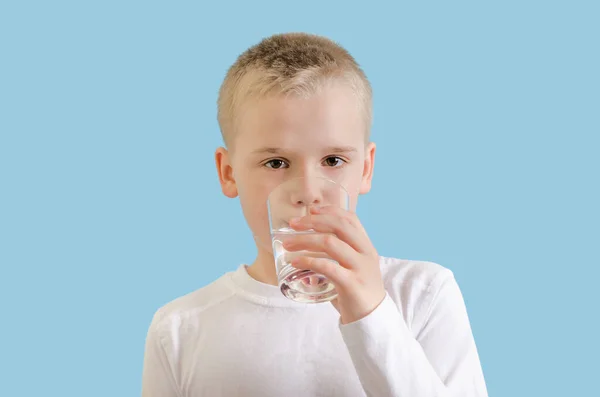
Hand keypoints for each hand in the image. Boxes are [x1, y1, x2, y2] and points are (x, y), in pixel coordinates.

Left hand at [284, 206, 385, 324]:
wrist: (372, 320)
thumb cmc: (357, 292)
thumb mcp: (352, 268)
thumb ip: (334, 257)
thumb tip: (303, 250)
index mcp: (367, 246)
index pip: (350, 219)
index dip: (330, 210)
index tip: (311, 210)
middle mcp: (366, 253)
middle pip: (338, 226)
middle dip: (312, 221)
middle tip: (292, 224)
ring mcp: (360, 268)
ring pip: (330, 243)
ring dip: (305, 240)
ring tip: (287, 244)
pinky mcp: (352, 284)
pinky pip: (327, 267)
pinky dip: (308, 261)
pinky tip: (295, 262)